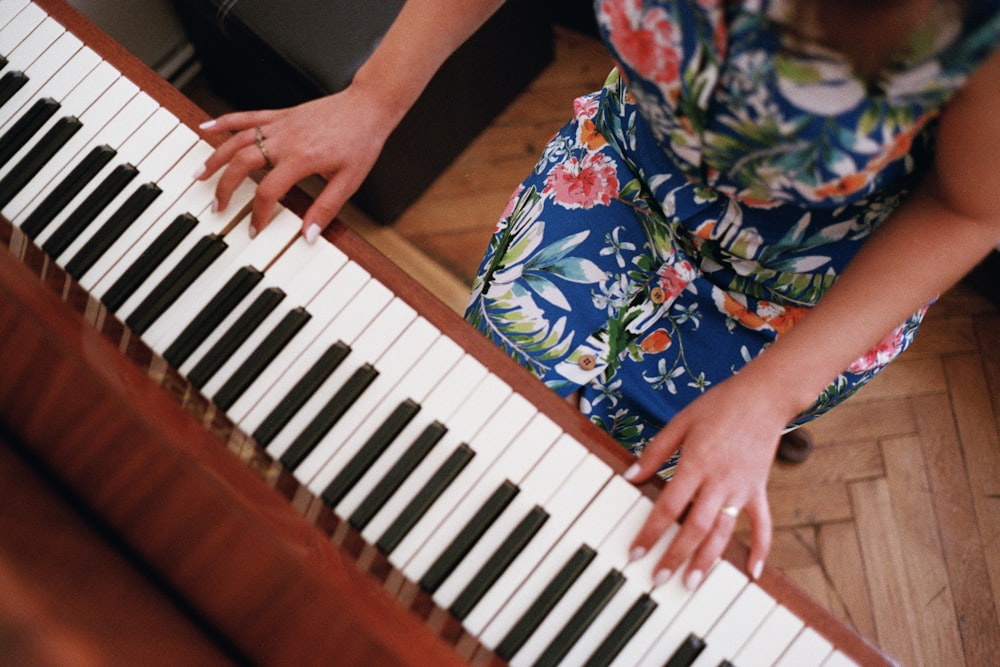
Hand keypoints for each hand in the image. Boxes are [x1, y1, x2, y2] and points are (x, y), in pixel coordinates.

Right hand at [195, 86, 394, 240]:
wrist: (368, 107)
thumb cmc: (361, 142)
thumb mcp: (349, 181)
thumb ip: (326, 209)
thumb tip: (308, 236)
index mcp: (301, 159)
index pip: (268, 190)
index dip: (257, 213)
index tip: (253, 229)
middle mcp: (285, 140)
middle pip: (242, 163)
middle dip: (225, 187)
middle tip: (217, 206)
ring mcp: (280, 125)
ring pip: (237, 140)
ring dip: (215, 157)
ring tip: (199, 175)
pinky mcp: (281, 115)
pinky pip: (247, 117)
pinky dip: (224, 122)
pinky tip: (206, 128)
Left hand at [623, 373, 787, 588]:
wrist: (764, 396)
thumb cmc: (719, 405)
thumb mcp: (680, 422)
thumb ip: (655, 452)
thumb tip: (630, 476)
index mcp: (696, 464)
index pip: (668, 507)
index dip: (650, 532)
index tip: (636, 553)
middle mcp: (720, 481)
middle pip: (695, 528)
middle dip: (675, 556)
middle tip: (658, 579)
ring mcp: (742, 488)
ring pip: (724, 532)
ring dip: (708, 560)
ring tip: (692, 583)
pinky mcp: (759, 489)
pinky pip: (762, 525)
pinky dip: (760, 549)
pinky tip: (753, 573)